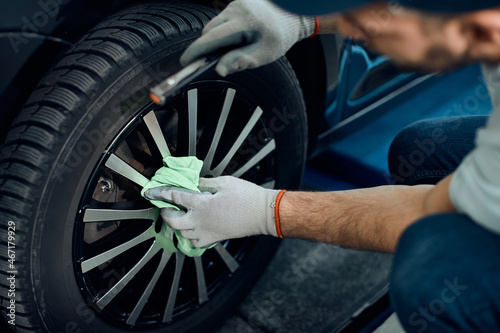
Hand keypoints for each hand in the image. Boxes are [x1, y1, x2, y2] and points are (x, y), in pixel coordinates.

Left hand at [145, 176, 280, 247]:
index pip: (175, 196)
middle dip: (165, 213)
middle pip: (172, 221)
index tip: (152, 192)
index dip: (161, 193)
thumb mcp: (224, 182)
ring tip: (180, 216)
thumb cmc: (246, 196)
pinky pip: (195, 242)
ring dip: (177, 225)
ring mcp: (206, 231)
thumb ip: (205, 182)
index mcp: (201, 203)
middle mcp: (200, 220)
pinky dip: (191, 237)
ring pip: (182, 233)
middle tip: (166, 207)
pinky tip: (194, 229)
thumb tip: (193, 182)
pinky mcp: (214, 238)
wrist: (262, 213)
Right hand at [180, 0, 314, 76]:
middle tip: (204, 63)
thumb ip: (242, 61)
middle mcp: (237, 9)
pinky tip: (235, 41)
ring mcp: (236, 4)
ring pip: (214, 25)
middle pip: (209, 30)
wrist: (293, 13)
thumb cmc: (281, 35)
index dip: (196, 51)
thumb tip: (221, 70)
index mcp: (245, 21)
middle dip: (205, 48)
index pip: (212, 37)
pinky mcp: (236, 4)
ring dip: (215, 40)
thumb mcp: (265, 53)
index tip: (185, 61)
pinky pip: (222, 20)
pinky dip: (223, 33)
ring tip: (230, 51)